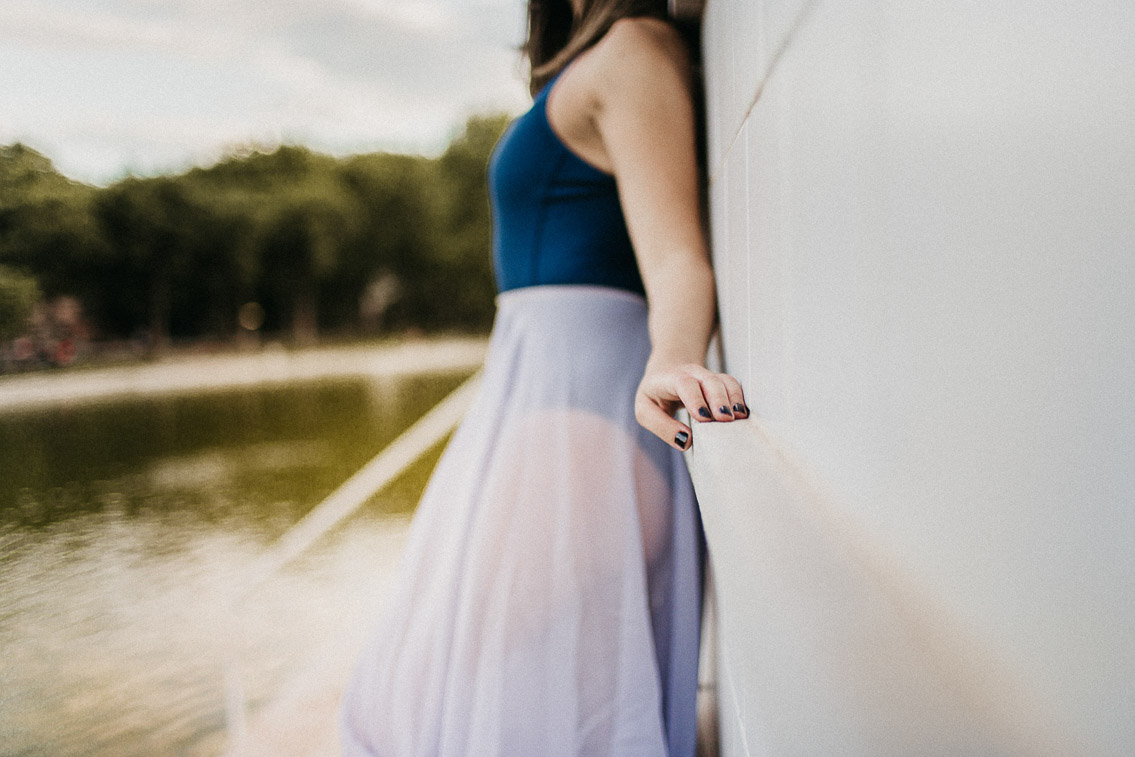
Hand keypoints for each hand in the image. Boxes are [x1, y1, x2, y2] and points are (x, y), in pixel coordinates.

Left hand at [634, 361, 748, 450]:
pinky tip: (743, 413)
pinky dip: (739, 398)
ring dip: (732, 399)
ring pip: (723, 381)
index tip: (704, 418)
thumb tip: (686, 441)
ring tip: (739, 418)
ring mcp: (707, 376)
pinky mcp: (719, 382)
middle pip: (708, 380)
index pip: (684, 383)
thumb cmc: (655, 394)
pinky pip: (732, 384)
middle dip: (718, 399)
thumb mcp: (646, 411)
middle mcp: (691, 373)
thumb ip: (662, 426)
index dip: (695, 399)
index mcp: (668, 379)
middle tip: (725, 420)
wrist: (666, 369)